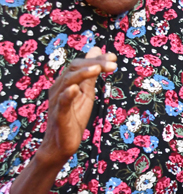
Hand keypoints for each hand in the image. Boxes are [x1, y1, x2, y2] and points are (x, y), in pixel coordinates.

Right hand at [39, 47, 116, 165]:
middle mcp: (59, 88)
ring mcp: (57, 101)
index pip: (79, 64)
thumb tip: (97, 50)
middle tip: (113, 64)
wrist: (62, 143)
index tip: (114, 57)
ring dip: (83, 73)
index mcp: (66, 82)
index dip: (96, 59)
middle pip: (73, 68)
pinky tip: (75, 89)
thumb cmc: (73, 117)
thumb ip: (91, 74)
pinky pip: (61, 103)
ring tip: (97, 69)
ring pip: (67, 81)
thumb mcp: (86, 92)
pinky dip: (67, 95)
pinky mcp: (59, 115)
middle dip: (94, 64)